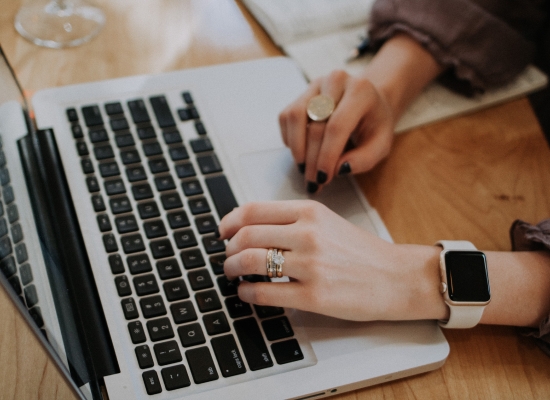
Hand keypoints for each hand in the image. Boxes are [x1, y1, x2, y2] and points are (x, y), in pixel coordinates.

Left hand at [219, 200, 443, 320]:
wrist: (397, 277)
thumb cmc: (362, 252)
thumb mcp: (328, 222)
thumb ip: (292, 221)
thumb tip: (251, 228)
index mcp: (310, 212)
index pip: (253, 210)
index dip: (229, 221)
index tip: (222, 231)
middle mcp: (308, 234)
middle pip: (246, 236)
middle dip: (228, 249)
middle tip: (227, 257)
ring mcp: (311, 265)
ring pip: (250, 262)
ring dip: (232, 269)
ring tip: (233, 274)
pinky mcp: (314, 296)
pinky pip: (264, 293)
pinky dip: (246, 293)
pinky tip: (246, 293)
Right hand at [279, 70, 394, 192]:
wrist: (368, 102)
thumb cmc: (374, 124)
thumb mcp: (381, 145)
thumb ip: (364, 159)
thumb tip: (339, 169)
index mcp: (360, 91)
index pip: (337, 126)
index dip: (327, 155)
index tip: (323, 178)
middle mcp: (336, 81)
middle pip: (315, 125)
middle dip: (312, 159)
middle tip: (313, 181)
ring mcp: (316, 85)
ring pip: (295, 117)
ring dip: (297, 148)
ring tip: (304, 168)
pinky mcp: (301, 93)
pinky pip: (286, 117)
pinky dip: (290, 139)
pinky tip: (302, 151)